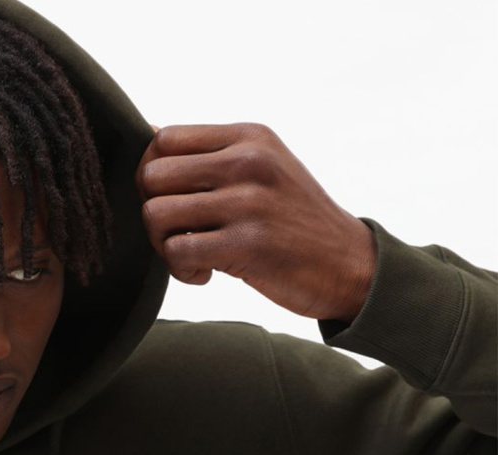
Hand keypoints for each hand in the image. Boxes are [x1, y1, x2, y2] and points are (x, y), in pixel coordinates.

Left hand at [135, 123, 376, 321]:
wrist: (349, 266)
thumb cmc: (294, 222)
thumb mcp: (265, 169)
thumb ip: (213, 156)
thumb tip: (148, 135)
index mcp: (249, 137)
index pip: (163, 139)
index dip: (152, 176)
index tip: (174, 203)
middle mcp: (248, 162)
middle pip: (151, 176)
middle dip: (152, 212)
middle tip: (178, 235)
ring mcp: (248, 202)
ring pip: (156, 215)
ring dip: (163, 245)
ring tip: (191, 256)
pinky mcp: (247, 245)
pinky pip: (177, 253)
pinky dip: (181, 271)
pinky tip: (205, 274)